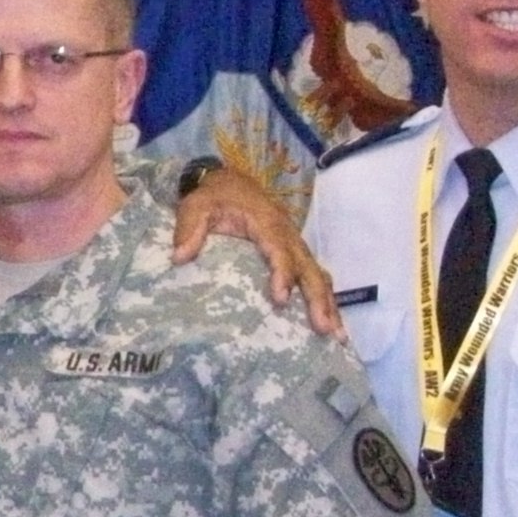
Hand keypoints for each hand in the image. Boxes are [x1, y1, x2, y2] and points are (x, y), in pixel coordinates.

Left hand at [174, 170, 340, 333]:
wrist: (227, 182)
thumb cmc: (212, 196)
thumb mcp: (196, 205)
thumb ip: (188, 228)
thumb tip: (179, 257)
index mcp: (265, 221)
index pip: (279, 248)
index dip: (283, 273)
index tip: (282, 300)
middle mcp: (287, 233)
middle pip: (308, 266)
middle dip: (318, 297)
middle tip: (324, 328)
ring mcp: (294, 243)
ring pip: (317, 273)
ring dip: (328, 302)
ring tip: (337, 334)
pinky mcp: (294, 252)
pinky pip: (314, 274)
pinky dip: (325, 297)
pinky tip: (331, 322)